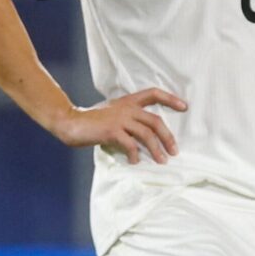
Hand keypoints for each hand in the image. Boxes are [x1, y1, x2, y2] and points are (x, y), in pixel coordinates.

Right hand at [50, 88, 185, 163]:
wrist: (69, 122)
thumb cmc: (91, 122)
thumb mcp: (112, 114)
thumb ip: (128, 120)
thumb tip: (145, 139)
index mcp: (128, 102)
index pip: (153, 93)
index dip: (170, 98)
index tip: (185, 106)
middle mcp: (126, 108)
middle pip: (155, 121)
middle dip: (168, 137)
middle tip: (174, 151)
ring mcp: (119, 119)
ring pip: (146, 134)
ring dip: (156, 149)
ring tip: (161, 161)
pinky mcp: (112, 131)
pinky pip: (130, 144)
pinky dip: (135, 154)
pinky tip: (135, 161)